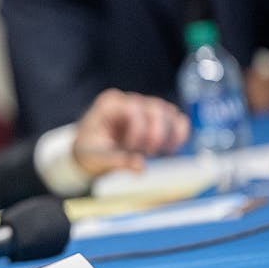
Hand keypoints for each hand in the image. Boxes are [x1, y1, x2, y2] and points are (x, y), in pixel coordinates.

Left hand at [72, 89, 188, 174]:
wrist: (90, 151)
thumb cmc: (90, 151)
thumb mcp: (96, 157)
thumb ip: (117, 161)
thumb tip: (141, 167)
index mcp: (109, 104)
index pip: (133, 109)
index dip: (139, 131)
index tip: (132, 150)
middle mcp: (128, 101)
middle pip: (156, 108)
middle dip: (156, 134)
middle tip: (148, 153)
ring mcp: (144, 106)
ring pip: (169, 112)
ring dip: (169, 135)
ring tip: (159, 153)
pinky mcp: (156, 117)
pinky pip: (175, 119)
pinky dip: (178, 133)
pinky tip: (170, 149)